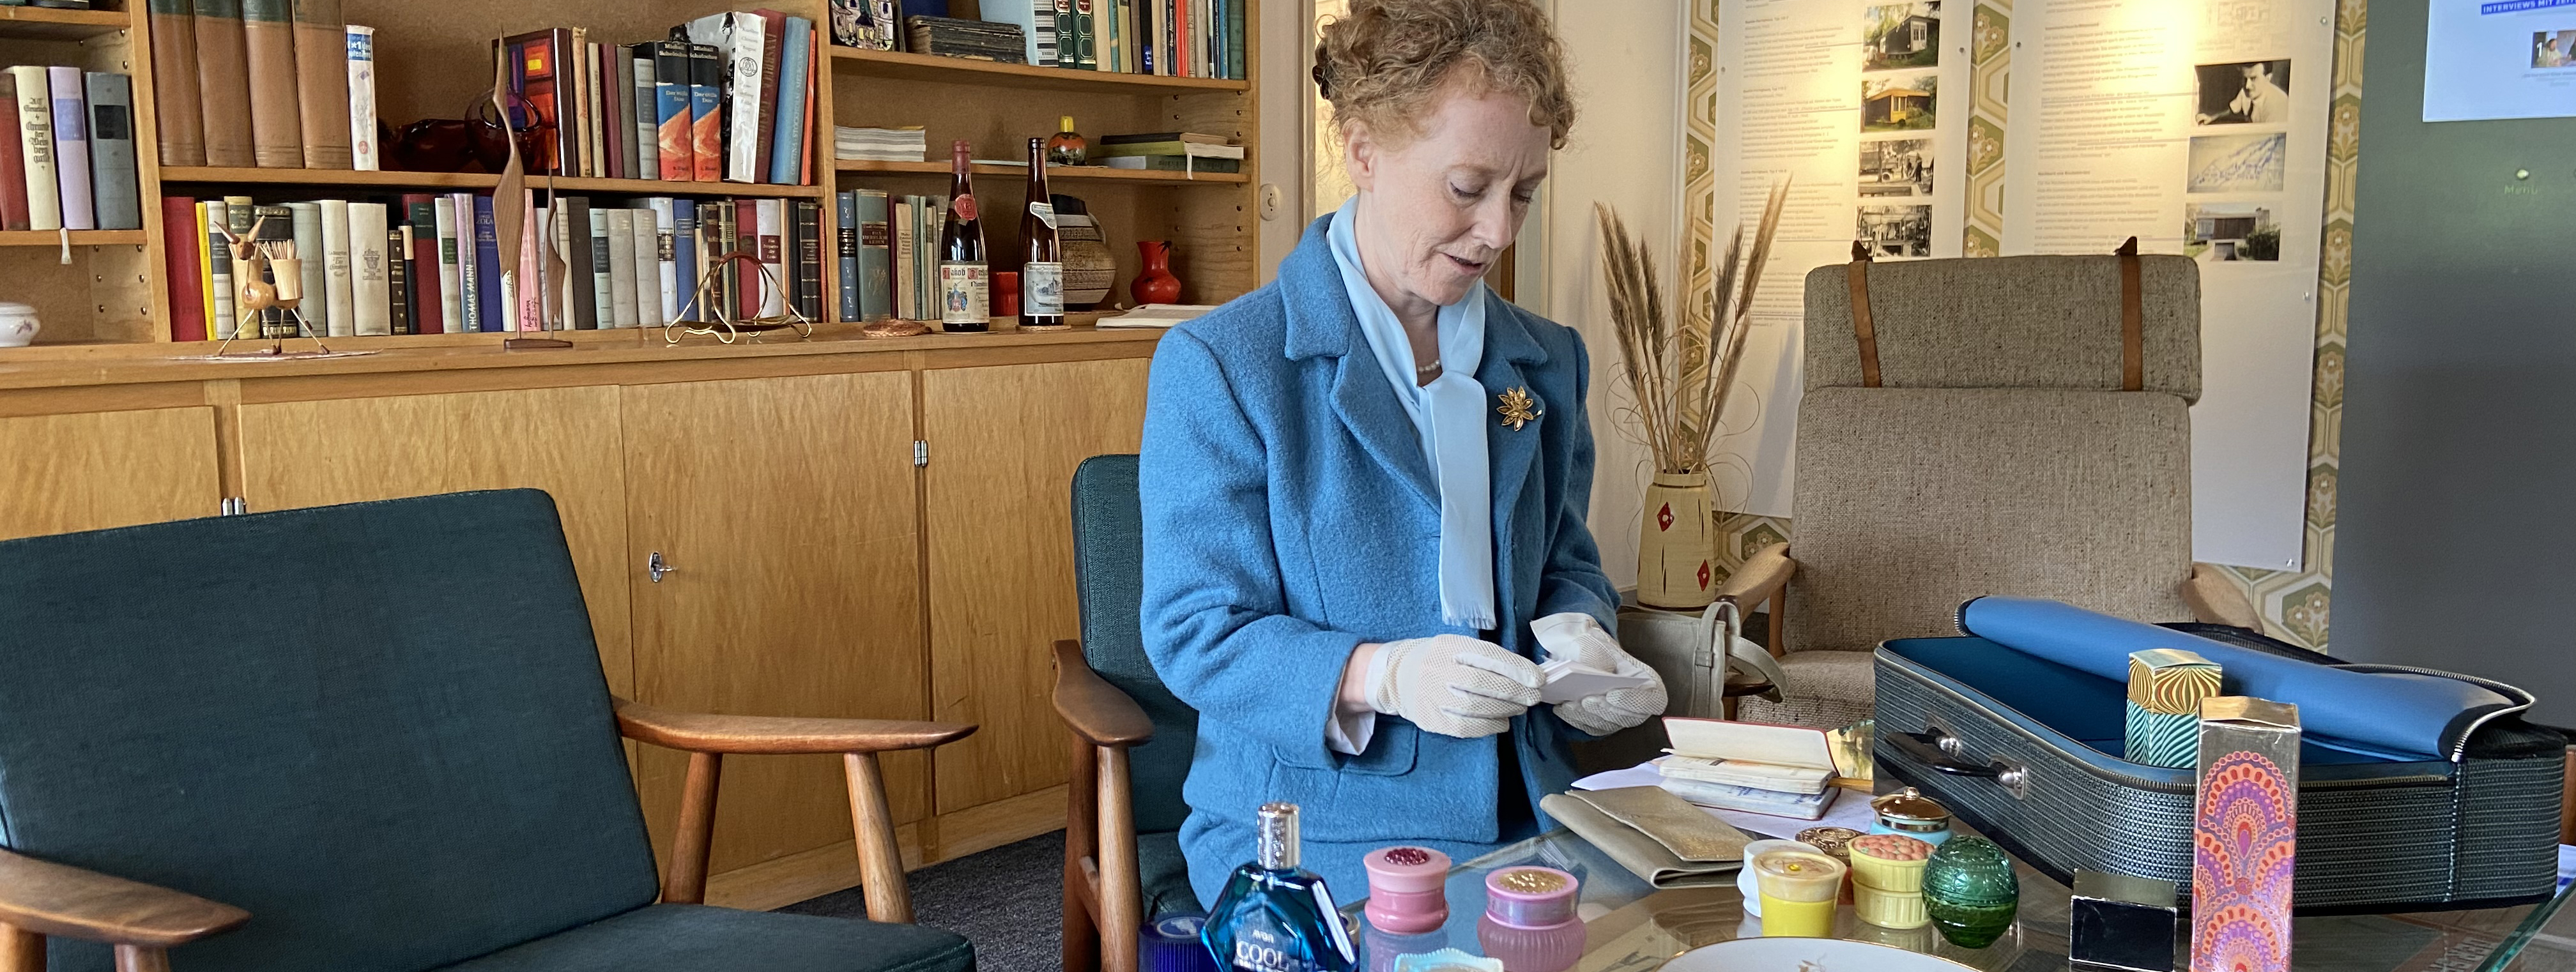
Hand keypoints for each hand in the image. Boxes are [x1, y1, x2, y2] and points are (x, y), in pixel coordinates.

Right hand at [1365, 634, 1542, 738]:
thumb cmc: (1437, 659)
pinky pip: (1464, 727)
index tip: (1537, 678)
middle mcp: (1438, 669)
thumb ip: (1486, 656)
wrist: (1395, 676)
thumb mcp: (1456, 645)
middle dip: (1515, 691)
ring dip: (1505, 710)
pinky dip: (1488, 727)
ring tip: (1519, 708)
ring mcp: (1432, 696)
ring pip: (1475, 707)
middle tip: (1533, 697)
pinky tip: (1501, 723)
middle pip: (1482, 683)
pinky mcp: (1430, 718)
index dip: (1516, 668)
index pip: (1487, 655)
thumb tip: (1526, 672)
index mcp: (1448, 646)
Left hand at [1531, 612, 1668, 734]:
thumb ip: (1599, 656)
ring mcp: (1620, 715)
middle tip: (1586, 700)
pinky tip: (1563, 709)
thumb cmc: (1593, 647)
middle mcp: (1637, 703)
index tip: (1612, 694)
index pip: (1653, 700)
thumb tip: (1599, 671)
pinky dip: (1577, 720)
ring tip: (1569, 703)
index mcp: (1646, 681)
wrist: (1578, 655)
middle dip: (1605, 710)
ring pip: (1608, 725)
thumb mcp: (1595, 643)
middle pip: (1629, 718)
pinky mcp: (1602, 723)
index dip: (1635, 701)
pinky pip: (1592, 728)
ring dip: (1588, 716)